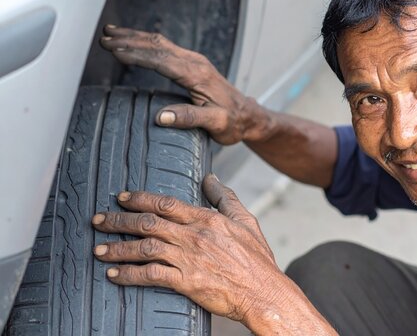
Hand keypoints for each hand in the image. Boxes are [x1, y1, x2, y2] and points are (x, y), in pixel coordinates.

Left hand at [91, 174, 287, 322]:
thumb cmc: (257, 259)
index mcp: (207, 220)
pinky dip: (129, 275)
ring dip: (118, 248)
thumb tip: (211, 178)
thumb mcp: (246, 221)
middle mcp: (194, 236)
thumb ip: (225, 198)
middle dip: (119, 220)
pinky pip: (150, 276)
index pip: (166, 203)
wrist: (264, 291)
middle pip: (148, 223)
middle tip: (99, 220)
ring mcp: (189, 259)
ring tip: (98, 249)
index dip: (140, 199)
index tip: (122, 198)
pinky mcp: (186, 282)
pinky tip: (114, 275)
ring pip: (144, 248)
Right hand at [99, 25, 265, 144]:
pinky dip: (145, 43)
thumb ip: (190, 118)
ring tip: (111, 34)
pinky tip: (134, 42)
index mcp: (197, 75)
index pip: (160, 60)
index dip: (136, 54)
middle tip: (104, 39)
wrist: (248, 115)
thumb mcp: (215, 124)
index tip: (114, 51)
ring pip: (160, 43)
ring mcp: (194, 61)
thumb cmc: (233, 122)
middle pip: (157, 46)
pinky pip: (165, 48)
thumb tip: (162, 117)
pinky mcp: (193, 64)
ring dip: (135, 37)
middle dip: (129, 40)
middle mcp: (195, 63)